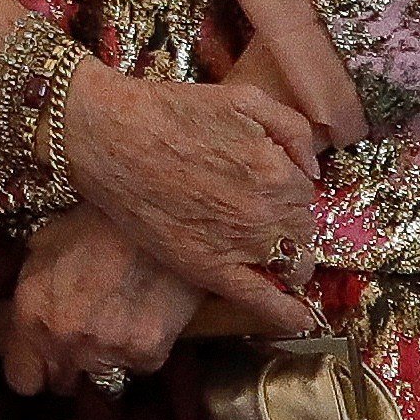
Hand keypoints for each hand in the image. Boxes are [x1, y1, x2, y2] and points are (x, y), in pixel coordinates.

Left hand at [1, 207, 207, 395]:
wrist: (155, 219)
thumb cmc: (95, 225)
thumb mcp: (42, 249)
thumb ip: (31, 296)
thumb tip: (24, 319)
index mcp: (31, 315)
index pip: (22, 380)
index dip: (33, 372)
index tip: (42, 364)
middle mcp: (64, 339)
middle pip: (62, 383)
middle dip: (70, 366)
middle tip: (85, 337)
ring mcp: (107, 349)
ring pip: (103, 378)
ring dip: (107, 358)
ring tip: (117, 321)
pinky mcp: (148, 352)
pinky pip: (140, 366)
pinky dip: (142, 351)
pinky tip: (144, 318)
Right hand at [60, 67, 322, 331]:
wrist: (108, 136)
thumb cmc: (169, 112)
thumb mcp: (244, 98)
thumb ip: (293, 128)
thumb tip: (312, 169)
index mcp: (280, 173)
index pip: (305, 190)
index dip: (286, 185)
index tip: (264, 180)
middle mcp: (266, 213)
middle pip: (302, 226)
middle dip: (286, 218)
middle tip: (251, 205)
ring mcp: (239, 245)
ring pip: (291, 261)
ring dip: (288, 255)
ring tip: (265, 246)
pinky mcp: (208, 268)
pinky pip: (261, 300)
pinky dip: (286, 314)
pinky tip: (300, 321)